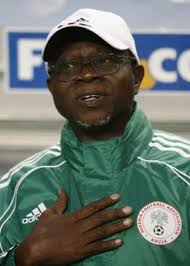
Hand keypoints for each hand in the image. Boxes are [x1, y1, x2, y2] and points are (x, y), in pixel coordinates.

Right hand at [15, 189, 132, 265]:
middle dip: (116, 213)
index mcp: (73, 216)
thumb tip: (62, 188)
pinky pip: (98, 248)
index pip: (93, 207)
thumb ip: (59, 201)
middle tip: (129, 209)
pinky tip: (120, 242)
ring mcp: (82, 240)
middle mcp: (80, 227)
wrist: (35, 251)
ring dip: (116, 227)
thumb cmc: (41, 231)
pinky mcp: (81, 252)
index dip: (106, 201)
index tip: (117, 197)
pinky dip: (109, 245)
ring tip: (128, 222)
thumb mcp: (49, 213)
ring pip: (102, 232)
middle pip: (101, 218)